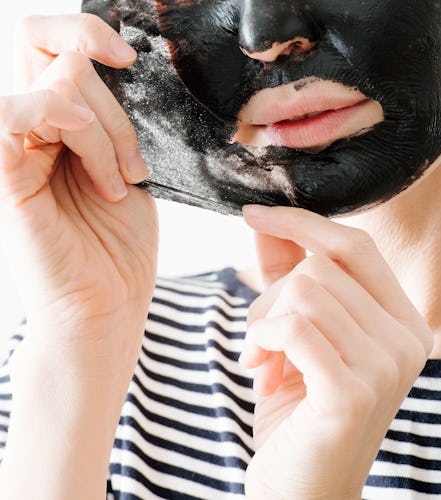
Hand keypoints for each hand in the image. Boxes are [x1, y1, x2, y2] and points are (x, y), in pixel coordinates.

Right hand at [0, 14, 157, 382]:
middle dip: (115, 107)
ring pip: (57, 85)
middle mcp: (29, 130)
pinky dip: (74, 131)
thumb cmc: (118, 244)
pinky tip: (101, 177)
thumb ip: (110, 123)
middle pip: (57, 56)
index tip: (128, 58)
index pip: (50, 45)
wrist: (107, 301)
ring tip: (119, 185)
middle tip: (134, 164)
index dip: (86, 32)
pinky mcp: (3, 175)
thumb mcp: (126, 171)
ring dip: (107, 135)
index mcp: (56, 127)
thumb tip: (111, 71)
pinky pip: (15, 113)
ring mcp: (12, 150)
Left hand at [241, 205, 432, 498]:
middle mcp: (406, 340)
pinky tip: (257, 371)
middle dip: (270, 293)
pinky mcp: (352, 392)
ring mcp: (385, 366)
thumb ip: (284, 272)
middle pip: (321, 265)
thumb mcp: (292, 332)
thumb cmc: (297, 408)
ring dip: (262, 321)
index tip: (254, 213)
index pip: (354, 245)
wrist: (300, 490)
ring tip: (260, 359)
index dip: (301, 222)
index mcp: (401, 321)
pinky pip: (293, 325)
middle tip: (259, 337)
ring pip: (303, 290)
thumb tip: (263, 220)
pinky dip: (261, 340)